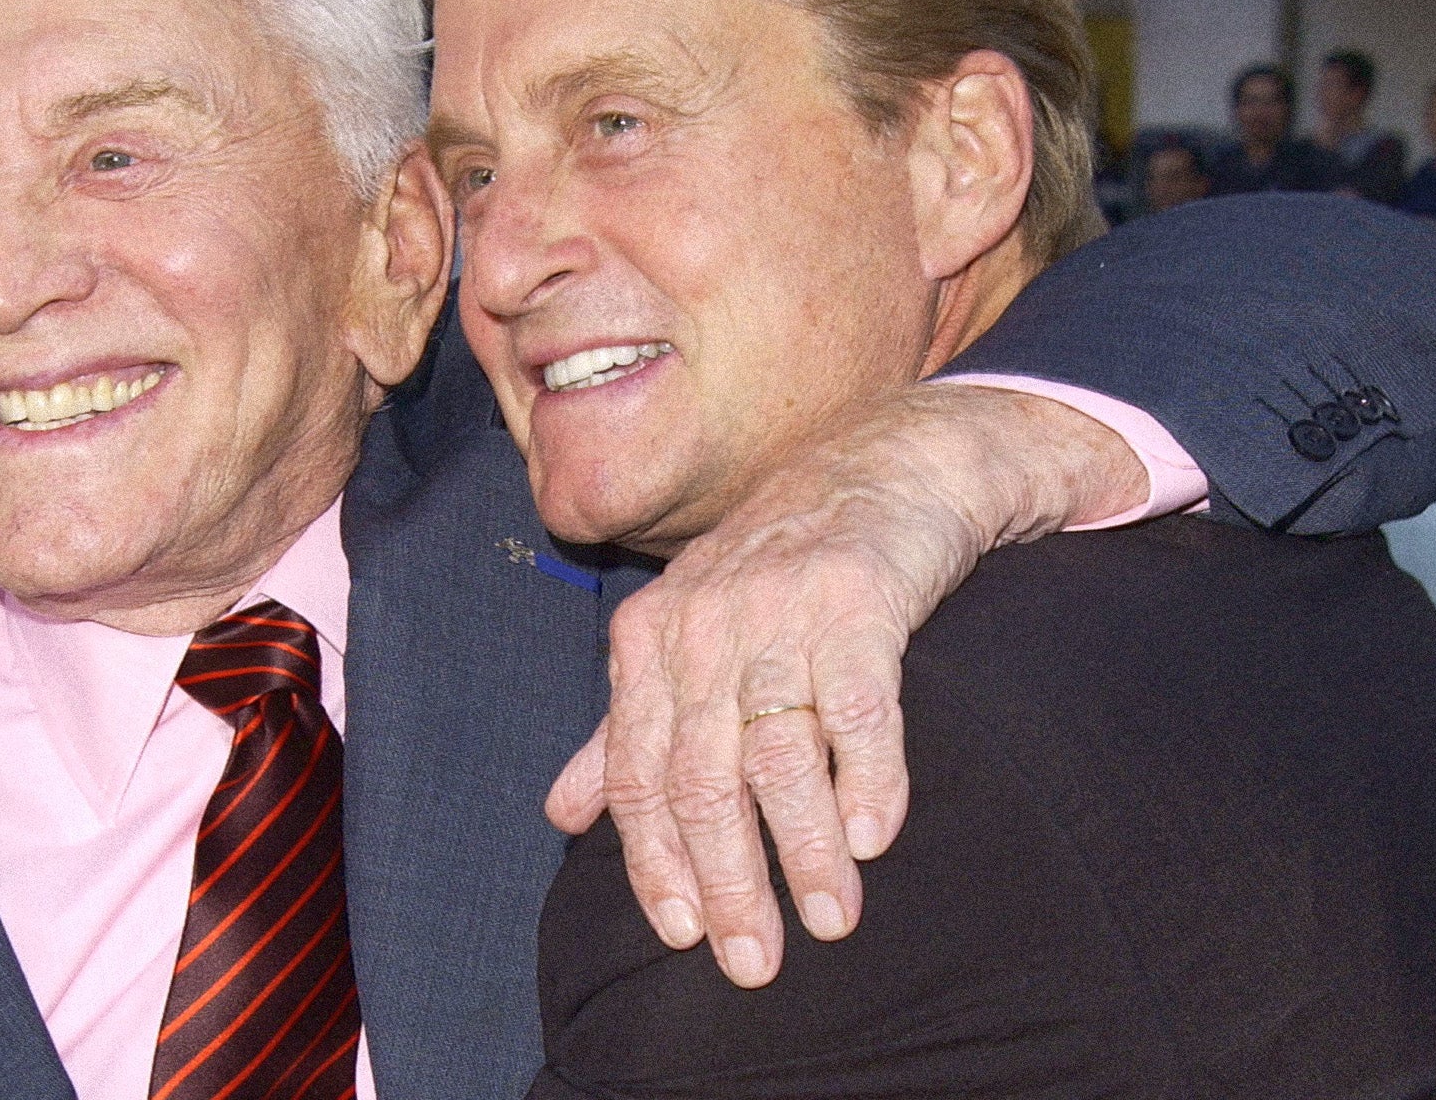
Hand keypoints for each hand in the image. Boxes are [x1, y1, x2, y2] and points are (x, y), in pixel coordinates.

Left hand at [545, 382, 1149, 987]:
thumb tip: (560, 816)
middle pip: (701, 777)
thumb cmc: (771, 572)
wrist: (874, 472)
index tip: (683, 935)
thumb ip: (624, 730)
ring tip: (831, 921)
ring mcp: (779, 612)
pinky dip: (866, 775)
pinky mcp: (858, 601)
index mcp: (648, 640)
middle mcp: (702, 626)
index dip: (654, 861)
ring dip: (804, 849)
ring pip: (777, 753)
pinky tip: (875, 838)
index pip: (637, 774)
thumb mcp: (681, 638)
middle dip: (727, 879)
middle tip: (755, 962)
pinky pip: (856, 704)